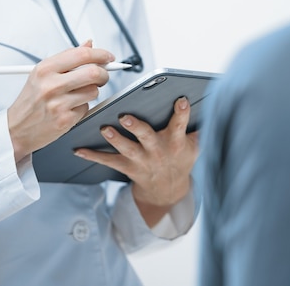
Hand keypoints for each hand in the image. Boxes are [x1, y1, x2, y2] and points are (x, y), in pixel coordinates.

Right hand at [8, 41, 113, 160]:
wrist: (16, 128)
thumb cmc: (31, 100)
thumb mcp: (42, 74)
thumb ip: (67, 58)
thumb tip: (89, 44)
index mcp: (45, 68)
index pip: (82, 54)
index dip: (101, 54)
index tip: (108, 57)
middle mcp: (51, 84)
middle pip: (94, 72)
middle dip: (104, 74)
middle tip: (102, 76)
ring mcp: (58, 103)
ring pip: (93, 91)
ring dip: (91, 92)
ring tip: (77, 95)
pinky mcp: (65, 120)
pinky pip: (87, 107)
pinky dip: (82, 107)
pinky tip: (70, 108)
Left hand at [75, 97, 197, 226]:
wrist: (167, 189)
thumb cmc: (180, 158)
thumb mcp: (195, 145)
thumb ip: (197, 126)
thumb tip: (210, 103)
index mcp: (176, 142)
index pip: (180, 125)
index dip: (182, 113)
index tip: (181, 100)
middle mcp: (157, 151)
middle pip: (147, 137)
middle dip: (136, 127)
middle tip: (126, 116)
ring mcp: (141, 160)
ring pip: (126, 149)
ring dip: (114, 139)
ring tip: (104, 129)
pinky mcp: (127, 167)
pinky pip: (108, 161)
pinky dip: (92, 155)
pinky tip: (79, 149)